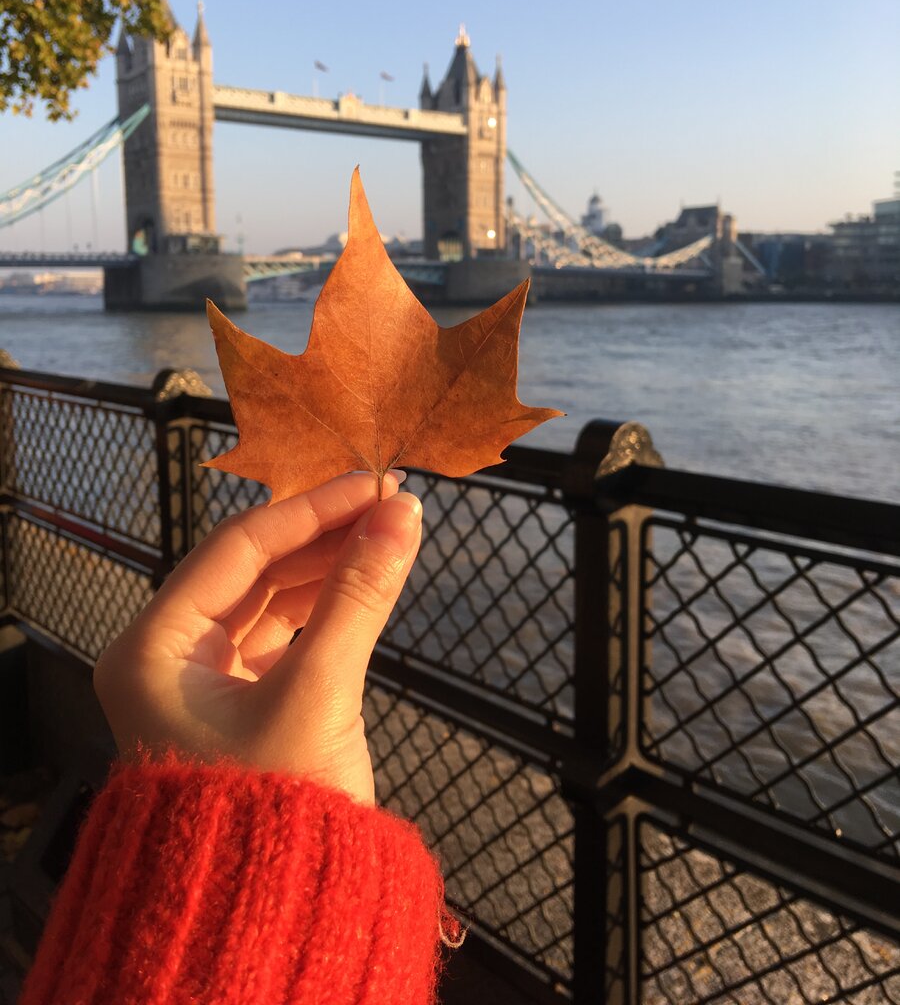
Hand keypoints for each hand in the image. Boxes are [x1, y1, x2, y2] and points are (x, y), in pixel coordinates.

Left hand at [93, 471, 420, 804]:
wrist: (272, 920)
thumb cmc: (276, 811)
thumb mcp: (318, 691)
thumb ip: (358, 596)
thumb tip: (402, 516)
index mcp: (151, 650)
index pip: (236, 550)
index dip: (309, 510)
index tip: (371, 484)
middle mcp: (164, 658)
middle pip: (249, 571)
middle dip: (321, 536)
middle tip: (388, 505)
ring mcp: (199, 682)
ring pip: (266, 600)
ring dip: (325, 568)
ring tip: (386, 535)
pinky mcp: (235, 704)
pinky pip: (278, 635)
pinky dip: (320, 608)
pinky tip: (361, 580)